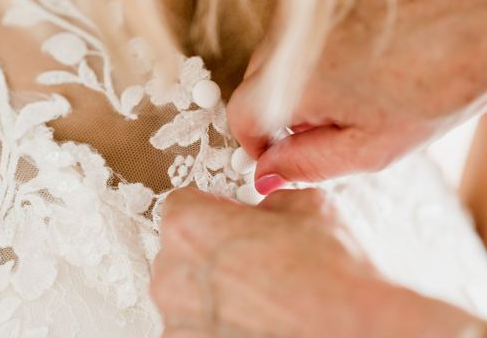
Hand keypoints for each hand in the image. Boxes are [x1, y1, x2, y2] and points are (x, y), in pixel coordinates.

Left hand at [151, 187, 483, 336]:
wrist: (355, 331)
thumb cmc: (329, 274)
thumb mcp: (302, 204)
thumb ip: (265, 201)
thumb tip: (262, 208)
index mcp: (187, 224)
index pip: (182, 205)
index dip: (213, 210)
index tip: (231, 221)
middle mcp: (170, 273)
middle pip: (181, 251)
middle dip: (211, 252)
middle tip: (252, 260)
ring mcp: (177, 320)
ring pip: (188, 294)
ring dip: (214, 293)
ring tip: (260, 296)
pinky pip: (196, 327)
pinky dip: (217, 324)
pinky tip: (255, 321)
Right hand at [227, 0, 486, 187]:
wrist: (480, 12)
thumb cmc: (438, 83)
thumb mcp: (373, 146)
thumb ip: (308, 164)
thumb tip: (263, 175)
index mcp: (295, 81)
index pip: (240, 117)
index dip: (257, 143)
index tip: (282, 154)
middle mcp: (287, 37)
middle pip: (255, 86)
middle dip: (283, 112)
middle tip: (336, 122)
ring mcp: (303, 5)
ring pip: (275, 56)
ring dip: (298, 78)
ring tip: (355, 83)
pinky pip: (297, 28)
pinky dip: (314, 47)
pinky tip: (358, 53)